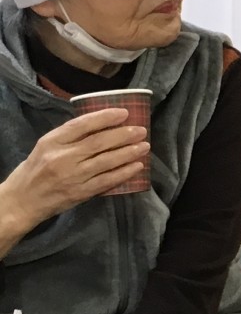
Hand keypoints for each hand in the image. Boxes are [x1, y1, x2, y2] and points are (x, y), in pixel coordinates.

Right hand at [0, 109, 149, 233]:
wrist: (22, 201)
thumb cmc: (36, 169)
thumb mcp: (46, 146)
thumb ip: (70, 136)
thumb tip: (103, 123)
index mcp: (52, 142)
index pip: (81, 125)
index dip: (105, 117)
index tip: (124, 113)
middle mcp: (62, 157)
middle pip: (98, 142)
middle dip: (123, 135)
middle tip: (141, 130)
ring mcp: (72, 176)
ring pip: (106, 161)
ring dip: (129, 153)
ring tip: (144, 146)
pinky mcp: (80, 193)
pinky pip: (107, 181)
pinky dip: (124, 173)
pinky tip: (137, 166)